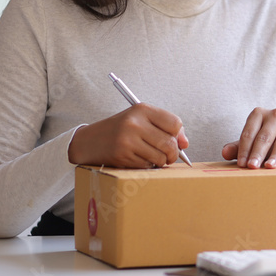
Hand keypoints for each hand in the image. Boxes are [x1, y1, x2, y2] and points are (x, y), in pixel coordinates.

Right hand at [68, 103, 188, 168]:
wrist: (89, 141)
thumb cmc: (121, 130)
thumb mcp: (141, 120)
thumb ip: (165, 128)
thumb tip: (185, 144)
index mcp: (142, 109)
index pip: (175, 123)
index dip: (178, 135)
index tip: (175, 140)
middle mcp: (135, 123)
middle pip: (170, 143)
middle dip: (173, 154)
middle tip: (169, 156)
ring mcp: (128, 140)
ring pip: (160, 157)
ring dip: (160, 162)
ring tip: (152, 157)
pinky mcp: (122, 155)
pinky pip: (147, 166)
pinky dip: (147, 166)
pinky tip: (138, 159)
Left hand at [222, 107, 275, 168]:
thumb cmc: (268, 142)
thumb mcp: (252, 144)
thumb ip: (238, 148)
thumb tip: (224, 153)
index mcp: (259, 114)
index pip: (249, 132)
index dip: (244, 149)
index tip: (242, 164)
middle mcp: (275, 113)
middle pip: (264, 136)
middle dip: (258, 153)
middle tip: (252, 167)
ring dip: (275, 155)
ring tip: (269, 167)